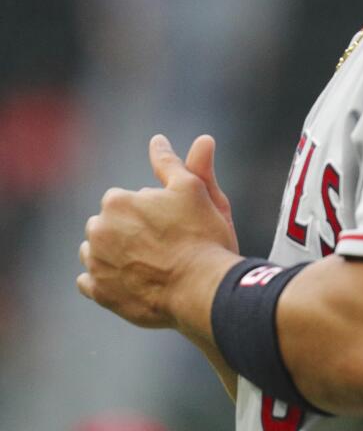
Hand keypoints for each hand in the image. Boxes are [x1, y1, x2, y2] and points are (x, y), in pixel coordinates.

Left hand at [78, 134, 240, 329]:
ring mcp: (96, 264)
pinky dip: (107, 280)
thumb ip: (172, 163)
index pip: (125, 199)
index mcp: (117, 201)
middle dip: (129, 230)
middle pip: (110, 224)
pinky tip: (133, 281)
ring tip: (151, 263)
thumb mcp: (194, 190)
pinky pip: (91, 282)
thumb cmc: (202, 235)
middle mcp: (98, 230)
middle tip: (166, 243)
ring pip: (98, 251)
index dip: (152, 210)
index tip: (172, 222)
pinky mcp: (99, 293)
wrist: (202, 289)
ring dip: (116, 254)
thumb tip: (158, 139)